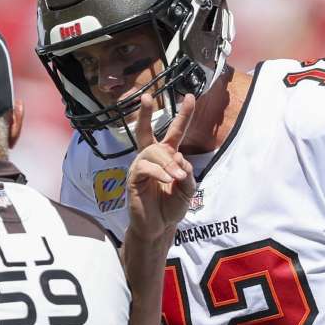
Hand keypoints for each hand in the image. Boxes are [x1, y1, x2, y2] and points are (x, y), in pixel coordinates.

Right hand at [125, 93, 197, 242]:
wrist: (159, 227)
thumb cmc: (171, 207)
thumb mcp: (188, 189)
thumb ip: (187, 172)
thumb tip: (178, 158)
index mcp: (167, 157)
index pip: (175, 132)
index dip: (183, 115)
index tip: (191, 96)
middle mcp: (151, 158)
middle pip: (145, 131)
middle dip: (144, 113)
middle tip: (145, 96)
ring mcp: (141, 167)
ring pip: (153, 152)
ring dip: (168, 164)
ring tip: (176, 178)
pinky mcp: (133, 178)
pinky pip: (145, 167)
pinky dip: (159, 172)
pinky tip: (167, 180)